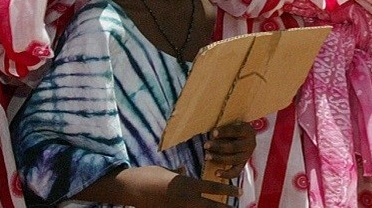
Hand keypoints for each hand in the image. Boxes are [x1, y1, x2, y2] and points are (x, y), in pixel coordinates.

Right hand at [124, 166, 240, 207]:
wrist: (132, 189)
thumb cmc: (148, 175)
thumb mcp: (165, 170)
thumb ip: (176, 172)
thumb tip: (182, 169)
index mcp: (187, 184)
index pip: (212, 187)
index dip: (227, 190)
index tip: (239, 192)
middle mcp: (186, 198)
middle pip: (211, 206)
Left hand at [204, 122, 255, 179]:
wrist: (245, 136)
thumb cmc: (235, 128)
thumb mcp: (233, 123)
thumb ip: (225, 126)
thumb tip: (211, 133)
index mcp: (247, 131)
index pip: (236, 131)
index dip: (224, 132)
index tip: (213, 132)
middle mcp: (250, 144)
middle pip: (234, 147)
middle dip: (218, 146)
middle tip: (206, 145)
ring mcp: (247, 156)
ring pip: (233, 159)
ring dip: (219, 158)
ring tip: (207, 156)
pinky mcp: (243, 164)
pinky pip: (236, 172)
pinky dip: (226, 174)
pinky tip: (216, 173)